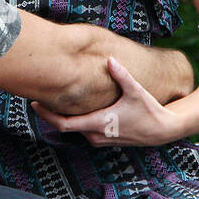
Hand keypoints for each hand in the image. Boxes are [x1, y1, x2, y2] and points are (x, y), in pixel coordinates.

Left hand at [32, 57, 180, 146]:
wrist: (163, 130)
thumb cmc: (150, 111)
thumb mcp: (136, 92)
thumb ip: (122, 75)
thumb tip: (110, 59)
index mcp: (99, 123)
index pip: (63, 124)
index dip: (46, 115)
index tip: (35, 104)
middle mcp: (96, 135)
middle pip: (65, 126)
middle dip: (51, 113)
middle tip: (38, 96)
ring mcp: (100, 139)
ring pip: (75, 129)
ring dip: (63, 117)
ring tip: (52, 100)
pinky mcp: (104, 139)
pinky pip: (84, 130)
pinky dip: (75, 120)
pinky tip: (71, 107)